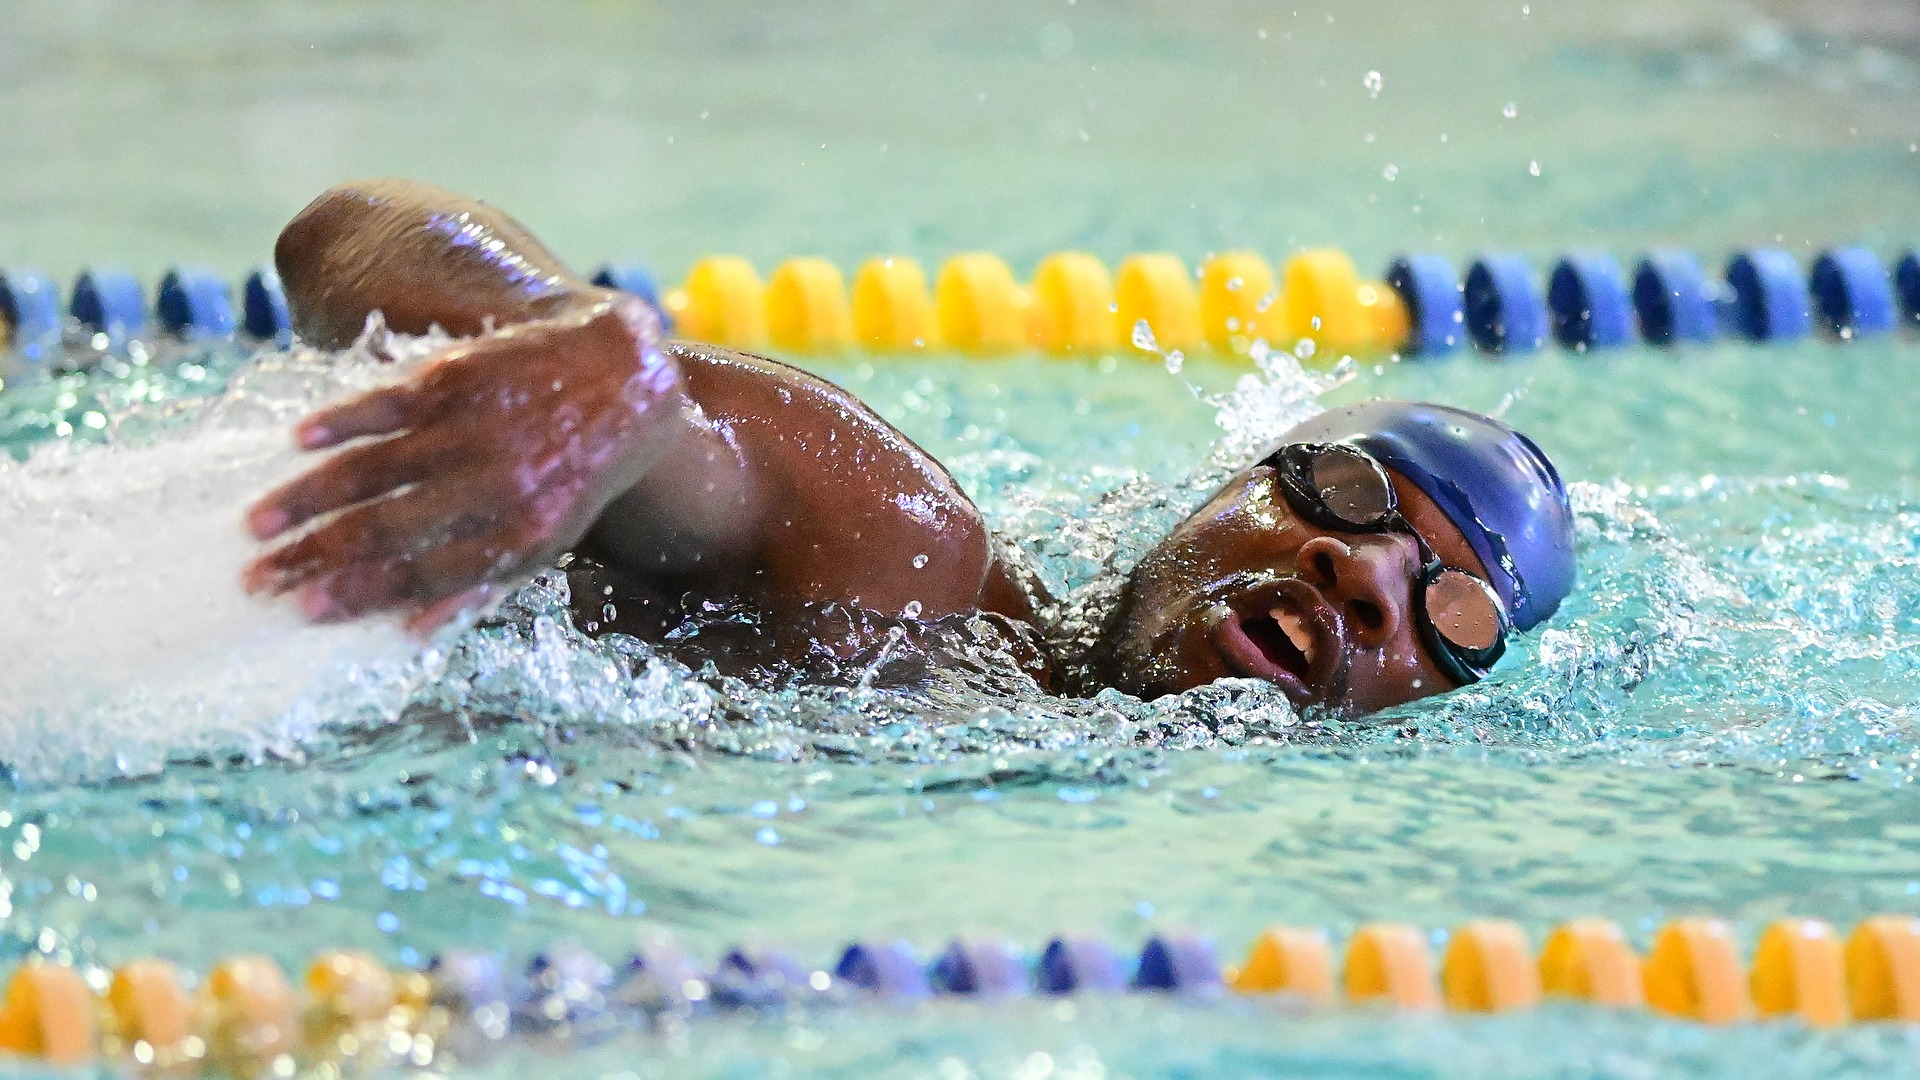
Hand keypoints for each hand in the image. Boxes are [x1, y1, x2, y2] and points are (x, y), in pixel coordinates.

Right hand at [243, 296, 686, 632]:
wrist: (625, 379)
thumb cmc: (574, 471)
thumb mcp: (548, 537)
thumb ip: (481, 584)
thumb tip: (410, 633)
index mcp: (520, 535)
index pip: (423, 575)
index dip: (359, 594)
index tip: (302, 609)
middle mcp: (496, 485)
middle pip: (388, 529)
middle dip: (315, 556)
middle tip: (257, 576)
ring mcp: (476, 428)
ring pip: (376, 469)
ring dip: (309, 497)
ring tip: (257, 522)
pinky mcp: (462, 375)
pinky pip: (387, 403)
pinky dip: (341, 422)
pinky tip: (298, 441)